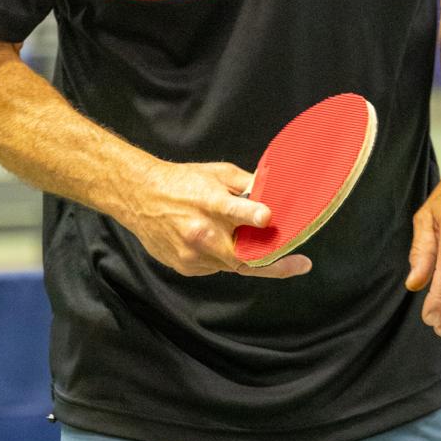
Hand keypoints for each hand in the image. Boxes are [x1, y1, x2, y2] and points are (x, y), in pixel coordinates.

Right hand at [122, 159, 311, 279]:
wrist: (139, 197)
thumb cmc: (182, 182)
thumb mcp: (217, 173)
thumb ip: (247, 184)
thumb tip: (275, 191)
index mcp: (209, 202)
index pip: (234, 211)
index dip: (253, 216)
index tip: (267, 218)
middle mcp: (200, 231)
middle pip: (242, 256)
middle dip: (273, 262)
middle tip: (300, 264)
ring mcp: (192, 253)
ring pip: (232, 265)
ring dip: (249, 258)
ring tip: (264, 249)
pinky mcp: (185, 266)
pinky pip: (216, 268)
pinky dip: (225, 259)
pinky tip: (221, 244)